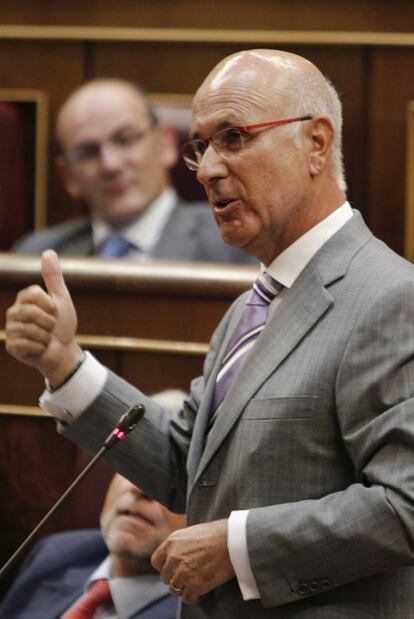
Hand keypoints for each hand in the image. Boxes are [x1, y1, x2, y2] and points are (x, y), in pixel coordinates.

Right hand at [5, 250, 82, 385]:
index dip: (50, 305)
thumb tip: (48, 252)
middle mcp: (14, 312)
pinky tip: (39, 348)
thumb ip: (53, 277)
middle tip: (50, 327)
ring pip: (30, 330)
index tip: (55, 311)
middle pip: (31, 313)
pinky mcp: (12, 346)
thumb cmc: (62, 324)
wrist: (64, 350)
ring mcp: (11, 330)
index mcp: (24, 299)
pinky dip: (39, 348)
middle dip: (49, 323)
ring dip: (45, 337)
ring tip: (46, 338)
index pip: (33, 294)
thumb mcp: (61, 299)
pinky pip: (26, 344)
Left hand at [151, 519, 234, 603]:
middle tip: (188, 577)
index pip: (156, 562)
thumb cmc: (216, 534)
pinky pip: (188, 597)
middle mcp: (173, 557)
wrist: (232, 540)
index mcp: (171, 542)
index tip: (172, 570)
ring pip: (175, 589)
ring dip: (184, 588)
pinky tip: (202, 590)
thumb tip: (174, 558)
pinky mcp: (195, 584)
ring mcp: (183, 572)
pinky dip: (195, 596)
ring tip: (196, 584)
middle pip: (165, 577)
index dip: (164, 567)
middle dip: (175, 578)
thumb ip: (178, 546)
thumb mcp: (190, 533)